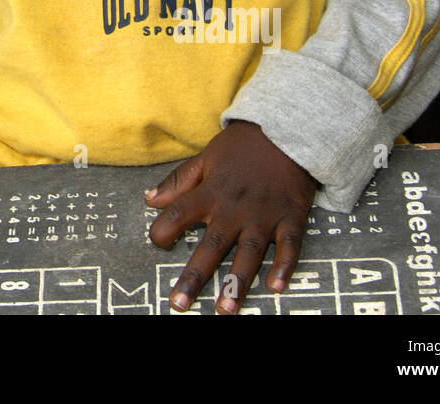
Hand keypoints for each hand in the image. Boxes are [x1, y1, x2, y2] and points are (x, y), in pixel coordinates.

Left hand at [147, 121, 315, 313]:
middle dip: (195, 276)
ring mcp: (264, 214)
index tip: (155, 243)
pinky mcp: (290, 217)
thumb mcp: (205, 157)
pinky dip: (285, 265)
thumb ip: (178, 182)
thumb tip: (149, 200)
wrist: (285, 130)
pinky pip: (289, 245)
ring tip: (225, 309)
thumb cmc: (242, 148)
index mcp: (212, 192)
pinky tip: (277, 287)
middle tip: (179, 304)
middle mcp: (235, 207)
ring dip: (237, 281)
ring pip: (249, 253)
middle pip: (212, 245)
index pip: (180, 212)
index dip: (164, 228)